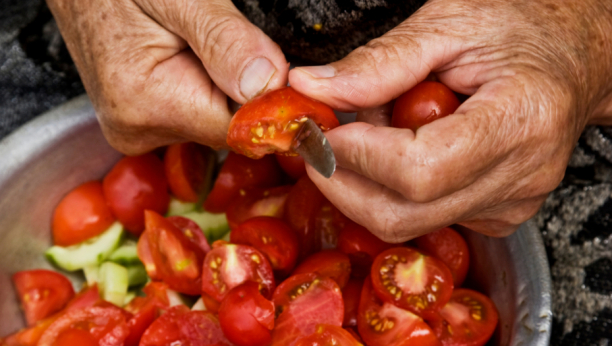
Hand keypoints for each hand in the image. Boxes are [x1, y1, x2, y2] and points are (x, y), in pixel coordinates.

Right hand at [47, 0, 287, 154]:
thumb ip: (224, 40)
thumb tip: (268, 83)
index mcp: (147, 104)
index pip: (238, 128)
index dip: (268, 102)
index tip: (280, 72)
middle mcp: (140, 132)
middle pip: (228, 127)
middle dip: (240, 88)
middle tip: (218, 41)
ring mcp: (139, 132)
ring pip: (214, 122)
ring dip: (220, 87)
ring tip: (190, 46)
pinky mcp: (143, 126)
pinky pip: (195, 116)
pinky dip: (205, 91)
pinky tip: (186, 63)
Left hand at [289, 0, 611, 240]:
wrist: (573, 57)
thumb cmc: (520, 30)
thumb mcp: (448, 24)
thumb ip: (378, 62)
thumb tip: (312, 88)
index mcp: (519, 120)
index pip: (419, 170)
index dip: (358, 157)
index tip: (323, 132)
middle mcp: (521, 176)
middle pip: (404, 214)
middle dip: (344, 183)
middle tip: (322, 142)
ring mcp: (510, 205)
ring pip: (407, 220)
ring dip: (370, 182)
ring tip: (382, 129)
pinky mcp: (496, 216)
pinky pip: (424, 216)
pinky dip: (395, 189)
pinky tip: (408, 148)